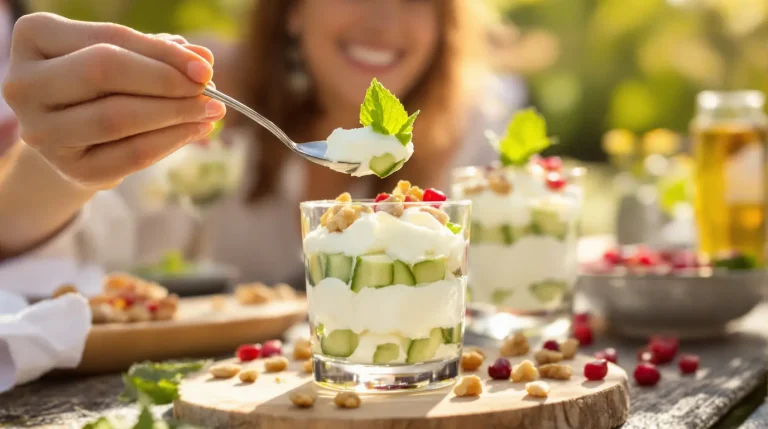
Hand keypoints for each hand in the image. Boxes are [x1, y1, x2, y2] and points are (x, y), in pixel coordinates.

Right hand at [1, 13, 225, 188]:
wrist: (76, 138)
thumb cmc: (101, 86)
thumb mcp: (125, 59)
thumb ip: (158, 53)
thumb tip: (202, 58)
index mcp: (34, 37)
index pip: (108, 39)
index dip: (162, 54)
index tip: (204, 67)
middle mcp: (25, 83)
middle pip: (104, 73)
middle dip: (166, 82)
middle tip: (208, 91)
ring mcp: (42, 131)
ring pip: (117, 117)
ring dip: (174, 114)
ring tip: (211, 111)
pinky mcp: (70, 169)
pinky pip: (130, 155)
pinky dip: (170, 141)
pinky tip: (195, 130)